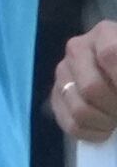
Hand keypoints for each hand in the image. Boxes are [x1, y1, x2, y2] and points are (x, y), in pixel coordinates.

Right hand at [57, 23, 116, 147]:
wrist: (116, 73)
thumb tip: (114, 95)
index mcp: (104, 33)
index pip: (110, 55)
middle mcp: (76, 49)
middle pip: (92, 88)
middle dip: (115, 107)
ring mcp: (62, 74)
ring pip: (80, 109)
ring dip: (106, 122)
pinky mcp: (56, 97)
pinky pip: (69, 124)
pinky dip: (92, 133)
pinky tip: (106, 129)